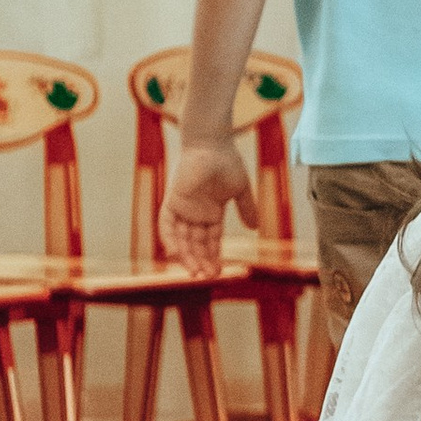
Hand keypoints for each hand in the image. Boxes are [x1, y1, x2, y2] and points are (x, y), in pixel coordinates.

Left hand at [161, 137, 256, 274]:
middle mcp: (195, 213)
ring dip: (187, 255)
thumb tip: (255, 229)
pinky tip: (176, 253)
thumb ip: (247, 209)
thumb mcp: (241, 190)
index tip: (219, 272)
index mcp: (211, 212)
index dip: (213, 256)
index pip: (210, 240)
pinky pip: (166, 224)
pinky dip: (169, 238)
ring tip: (195, 271)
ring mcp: (183, 208)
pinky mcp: (173, 200)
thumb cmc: (227, 161)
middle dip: (201, 261)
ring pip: (181, 238)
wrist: (213, 144)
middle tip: (208, 276)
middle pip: (196, 244)